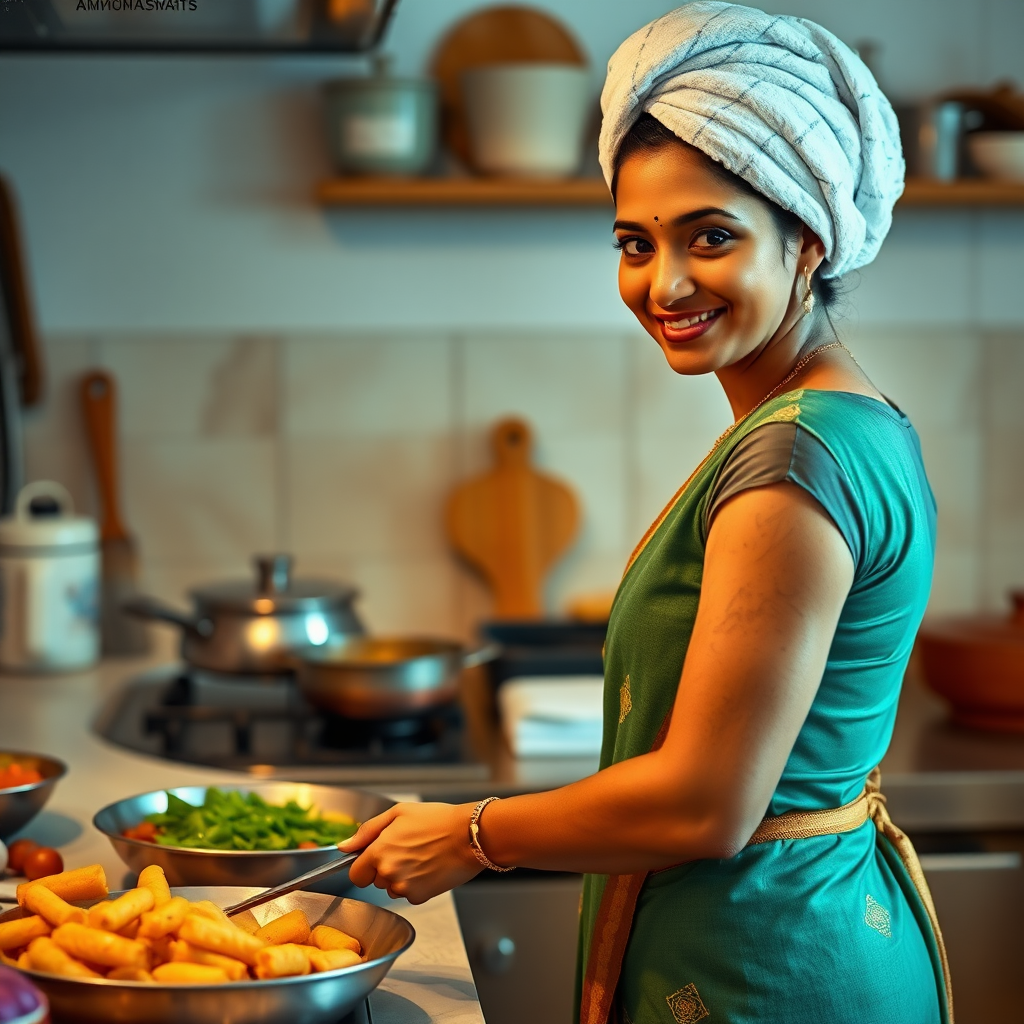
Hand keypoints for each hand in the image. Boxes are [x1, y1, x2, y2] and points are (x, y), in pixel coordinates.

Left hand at [339, 802, 483, 904]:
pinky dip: (416, 884)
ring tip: (420, 857)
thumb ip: (367, 830)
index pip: (356, 874)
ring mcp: (404, 888)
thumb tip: (344, 846)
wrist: (469, 835)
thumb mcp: (398, 813)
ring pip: (392, 888)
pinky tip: (429, 867)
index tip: (375, 858)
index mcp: (379, 852)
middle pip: (375, 881)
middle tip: (406, 849)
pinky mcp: (420, 896)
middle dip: (385, 868)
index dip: (364, 865)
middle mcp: (388, 873)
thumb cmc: (437, 820)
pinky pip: (409, 894)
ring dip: (400, 877)